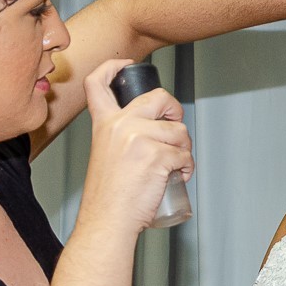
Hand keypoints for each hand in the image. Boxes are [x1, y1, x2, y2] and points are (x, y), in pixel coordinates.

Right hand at [77, 59, 193, 231]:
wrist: (107, 220)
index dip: (113, 67)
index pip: (98, 83)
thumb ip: (119, 136)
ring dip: (184, 148)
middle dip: (175, 109)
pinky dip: (187, 167)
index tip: (128, 65)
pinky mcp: (158, 155)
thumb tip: (152, 129)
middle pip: (159, 97)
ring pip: (179, 131)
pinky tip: (178, 176)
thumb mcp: (104, 154)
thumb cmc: (108, 196)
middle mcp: (121, 125)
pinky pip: (185, 154)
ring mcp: (140, 138)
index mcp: (104, 124)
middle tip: (176, 126)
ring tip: (174, 166)